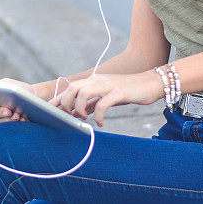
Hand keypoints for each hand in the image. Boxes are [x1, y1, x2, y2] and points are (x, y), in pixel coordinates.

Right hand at [0, 78, 31, 124]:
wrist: (31, 98)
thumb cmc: (18, 89)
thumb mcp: (10, 84)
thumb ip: (3, 87)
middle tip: (9, 111)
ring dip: (7, 119)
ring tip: (18, 115)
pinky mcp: (4, 126)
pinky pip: (5, 128)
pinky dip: (14, 123)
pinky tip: (23, 119)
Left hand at [48, 71, 163, 127]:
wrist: (151, 82)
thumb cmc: (128, 91)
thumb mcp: (107, 97)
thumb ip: (92, 103)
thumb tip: (78, 113)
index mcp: (94, 80)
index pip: (71, 88)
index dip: (60, 98)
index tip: (51, 110)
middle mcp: (98, 80)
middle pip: (73, 87)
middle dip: (66, 103)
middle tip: (70, 117)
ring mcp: (108, 85)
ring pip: (83, 93)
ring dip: (80, 108)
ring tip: (85, 119)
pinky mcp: (118, 92)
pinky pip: (102, 104)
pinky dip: (97, 115)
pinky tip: (101, 123)